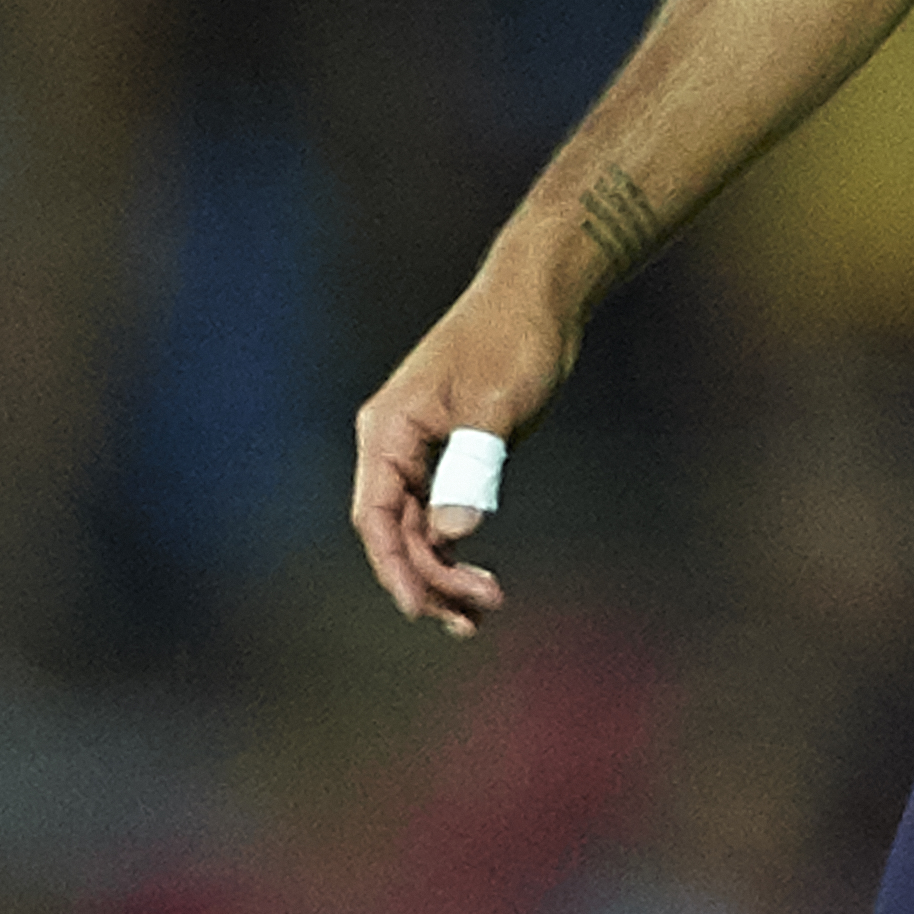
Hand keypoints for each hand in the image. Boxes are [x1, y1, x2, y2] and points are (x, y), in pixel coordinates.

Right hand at [348, 276, 573, 638]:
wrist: (539, 298)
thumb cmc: (514, 340)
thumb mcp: (497, 405)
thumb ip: (473, 467)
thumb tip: (452, 535)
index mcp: (390, 427)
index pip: (374, 514)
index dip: (392, 567)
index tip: (418, 609)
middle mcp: (395, 444)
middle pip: (394, 532)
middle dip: (430, 579)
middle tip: (478, 615)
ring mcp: (421, 451)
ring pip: (417, 530)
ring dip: (444, 574)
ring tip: (483, 612)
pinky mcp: (450, 455)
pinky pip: (440, 515)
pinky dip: (456, 551)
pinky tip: (478, 581)